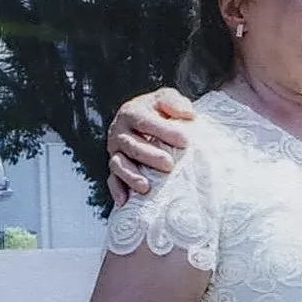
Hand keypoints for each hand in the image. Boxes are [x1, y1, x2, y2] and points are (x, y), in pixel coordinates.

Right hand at [106, 87, 197, 203]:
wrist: (152, 122)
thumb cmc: (162, 112)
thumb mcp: (167, 99)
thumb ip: (174, 102)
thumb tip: (187, 114)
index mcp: (131, 113)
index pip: (145, 122)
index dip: (163, 131)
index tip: (185, 141)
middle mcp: (119, 132)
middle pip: (132, 146)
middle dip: (149, 156)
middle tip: (169, 165)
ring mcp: (116, 151)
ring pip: (119, 164)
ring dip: (131, 176)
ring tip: (146, 187)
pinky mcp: (116, 168)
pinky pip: (113, 180)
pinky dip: (117, 190)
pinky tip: (125, 201)